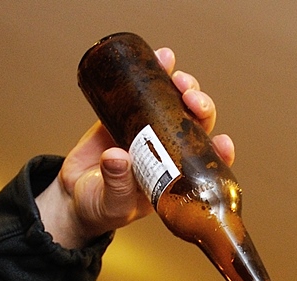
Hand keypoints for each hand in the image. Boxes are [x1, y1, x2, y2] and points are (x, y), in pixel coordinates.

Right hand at [36, 47, 235, 248]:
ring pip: (176, 102)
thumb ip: (116, 183)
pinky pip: (145, 91)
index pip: (206, 161)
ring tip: (174, 72)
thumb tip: (118, 157)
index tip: (223, 141)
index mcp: (174, 176)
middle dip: (199, 105)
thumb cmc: (100, 207)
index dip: (219, 149)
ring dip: (182, 84)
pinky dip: (155, 72)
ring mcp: (148, 130)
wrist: (73, 195)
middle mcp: (167, 150)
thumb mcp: (110, 202)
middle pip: (195, 123)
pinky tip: (162, 58)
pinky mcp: (127, 115)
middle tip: (188, 96)